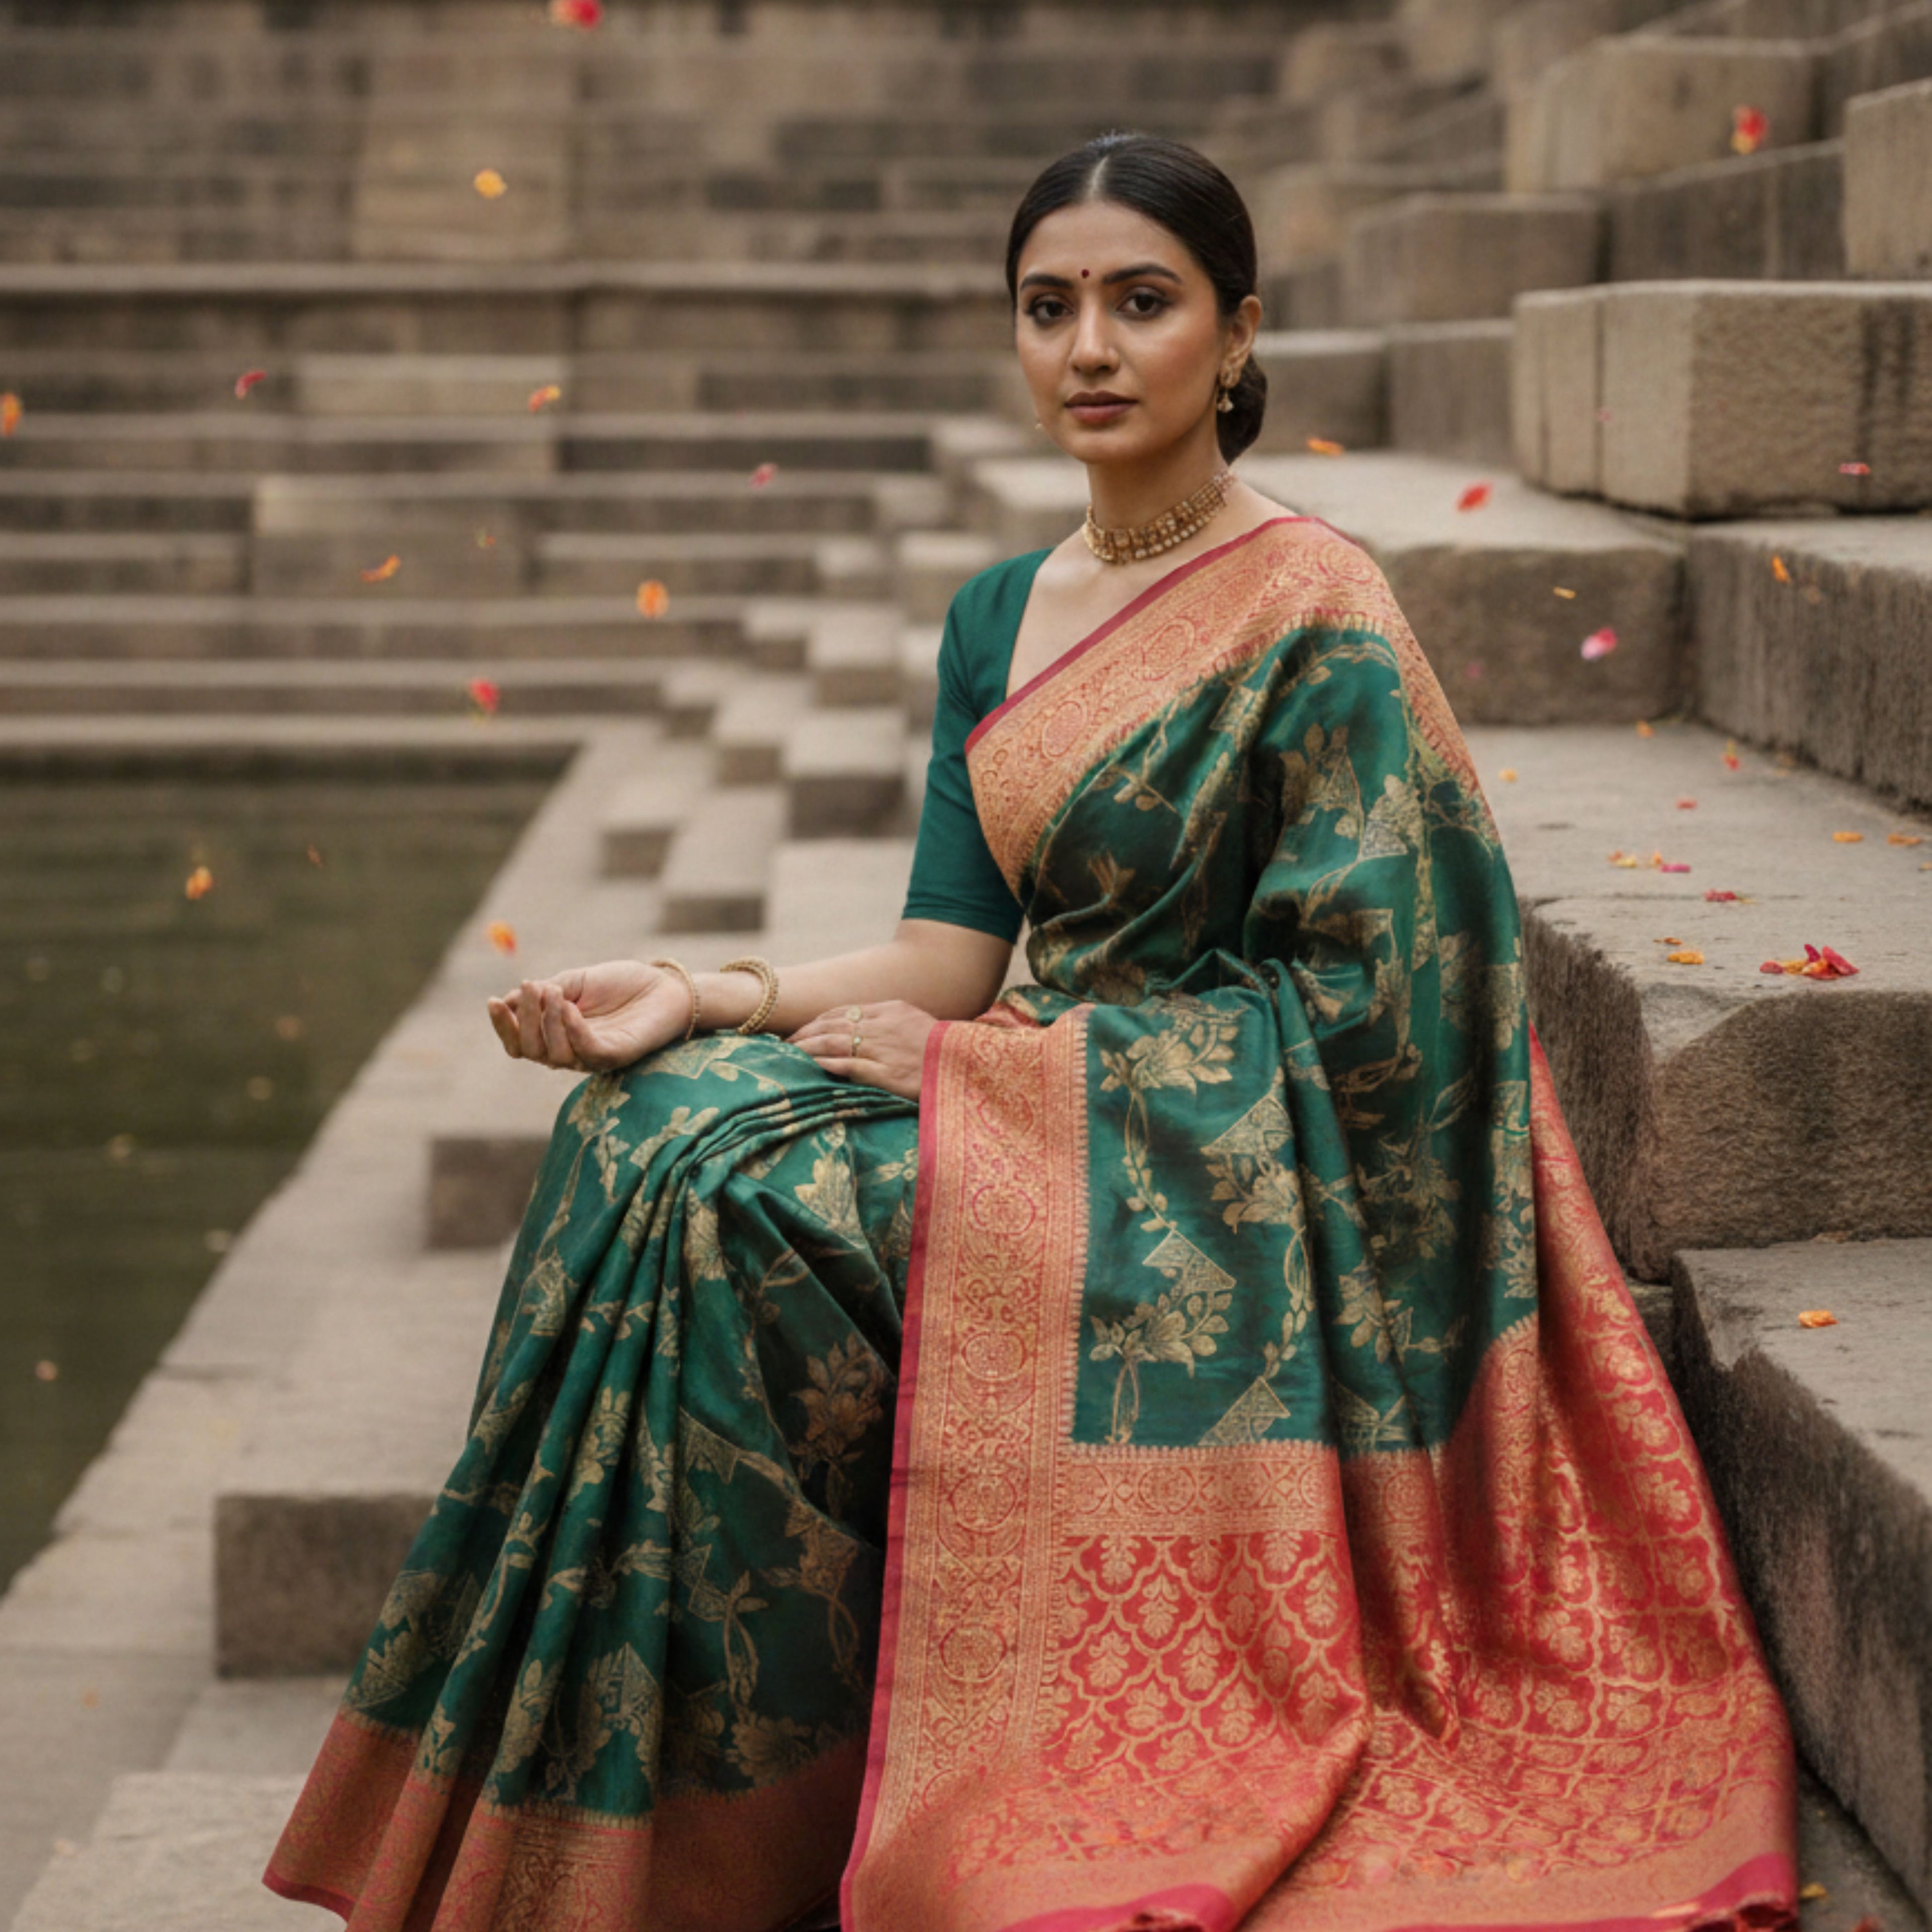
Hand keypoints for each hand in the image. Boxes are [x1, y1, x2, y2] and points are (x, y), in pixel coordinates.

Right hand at [487, 960, 692, 1072]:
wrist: (664, 985)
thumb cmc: (620, 984)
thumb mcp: (575, 981)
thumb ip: (544, 992)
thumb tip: (506, 1000)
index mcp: (555, 1035)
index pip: (519, 1043)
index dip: (503, 1025)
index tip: (493, 1001)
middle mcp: (570, 1051)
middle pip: (530, 1051)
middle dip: (523, 1019)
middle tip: (531, 987)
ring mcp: (592, 1057)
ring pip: (553, 1055)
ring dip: (547, 1021)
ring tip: (555, 992)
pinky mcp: (616, 1056)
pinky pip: (586, 1052)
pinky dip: (572, 1030)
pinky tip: (569, 1008)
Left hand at [788, 1000, 934, 1100]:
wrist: (966, 1064)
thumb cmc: (943, 1047)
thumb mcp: (915, 1022)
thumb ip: (887, 1021)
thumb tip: (857, 1026)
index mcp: (891, 1010)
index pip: (844, 1012)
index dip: (818, 1021)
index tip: (802, 1030)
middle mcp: (883, 1026)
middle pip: (833, 1025)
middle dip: (806, 1034)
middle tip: (785, 1043)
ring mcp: (883, 1049)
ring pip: (835, 1043)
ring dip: (809, 1048)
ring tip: (790, 1054)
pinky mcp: (886, 1073)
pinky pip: (850, 1065)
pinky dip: (828, 1064)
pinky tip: (813, 1066)